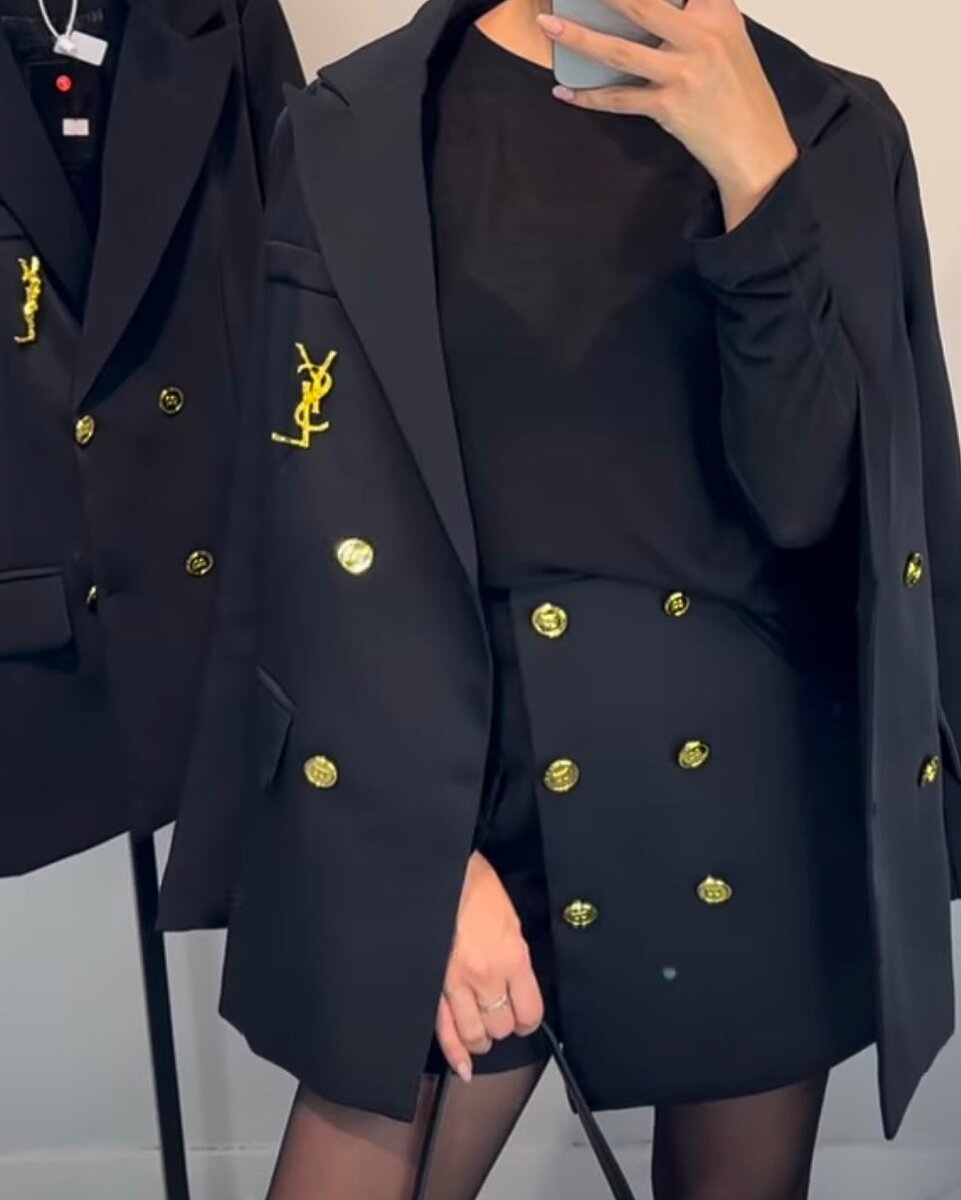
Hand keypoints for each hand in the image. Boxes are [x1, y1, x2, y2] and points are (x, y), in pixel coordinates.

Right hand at [436, 852, 544, 1081]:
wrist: (437, 871)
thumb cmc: (473, 884)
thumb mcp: (510, 917)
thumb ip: (515, 953)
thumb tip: (517, 979)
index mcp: (512, 956)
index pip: (530, 1011)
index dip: (528, 1019)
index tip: (524, 1016)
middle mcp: (486, 976)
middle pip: (502, 1026)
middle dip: (503, 1025)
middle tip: (500, 1016)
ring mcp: (455, 984)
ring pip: (475, 1034)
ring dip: (481, 1038)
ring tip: (481, 1033)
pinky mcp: (431, 986)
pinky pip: (444, 1031)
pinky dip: (455, 1053)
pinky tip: (463, 1066)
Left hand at [536, 0, 799, 229]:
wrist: (755, 145)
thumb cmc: (739, 92)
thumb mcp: (729, 39)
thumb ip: (697, 15)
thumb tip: (646, 9)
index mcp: (718, 12)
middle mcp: (701, 37)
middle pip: (642, 5)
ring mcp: (683, 73)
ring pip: (620, 51)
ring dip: (579, 38)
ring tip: (548, 26)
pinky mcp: (669, 107)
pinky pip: (619, 99)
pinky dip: (589, 97)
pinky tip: (564, 91)